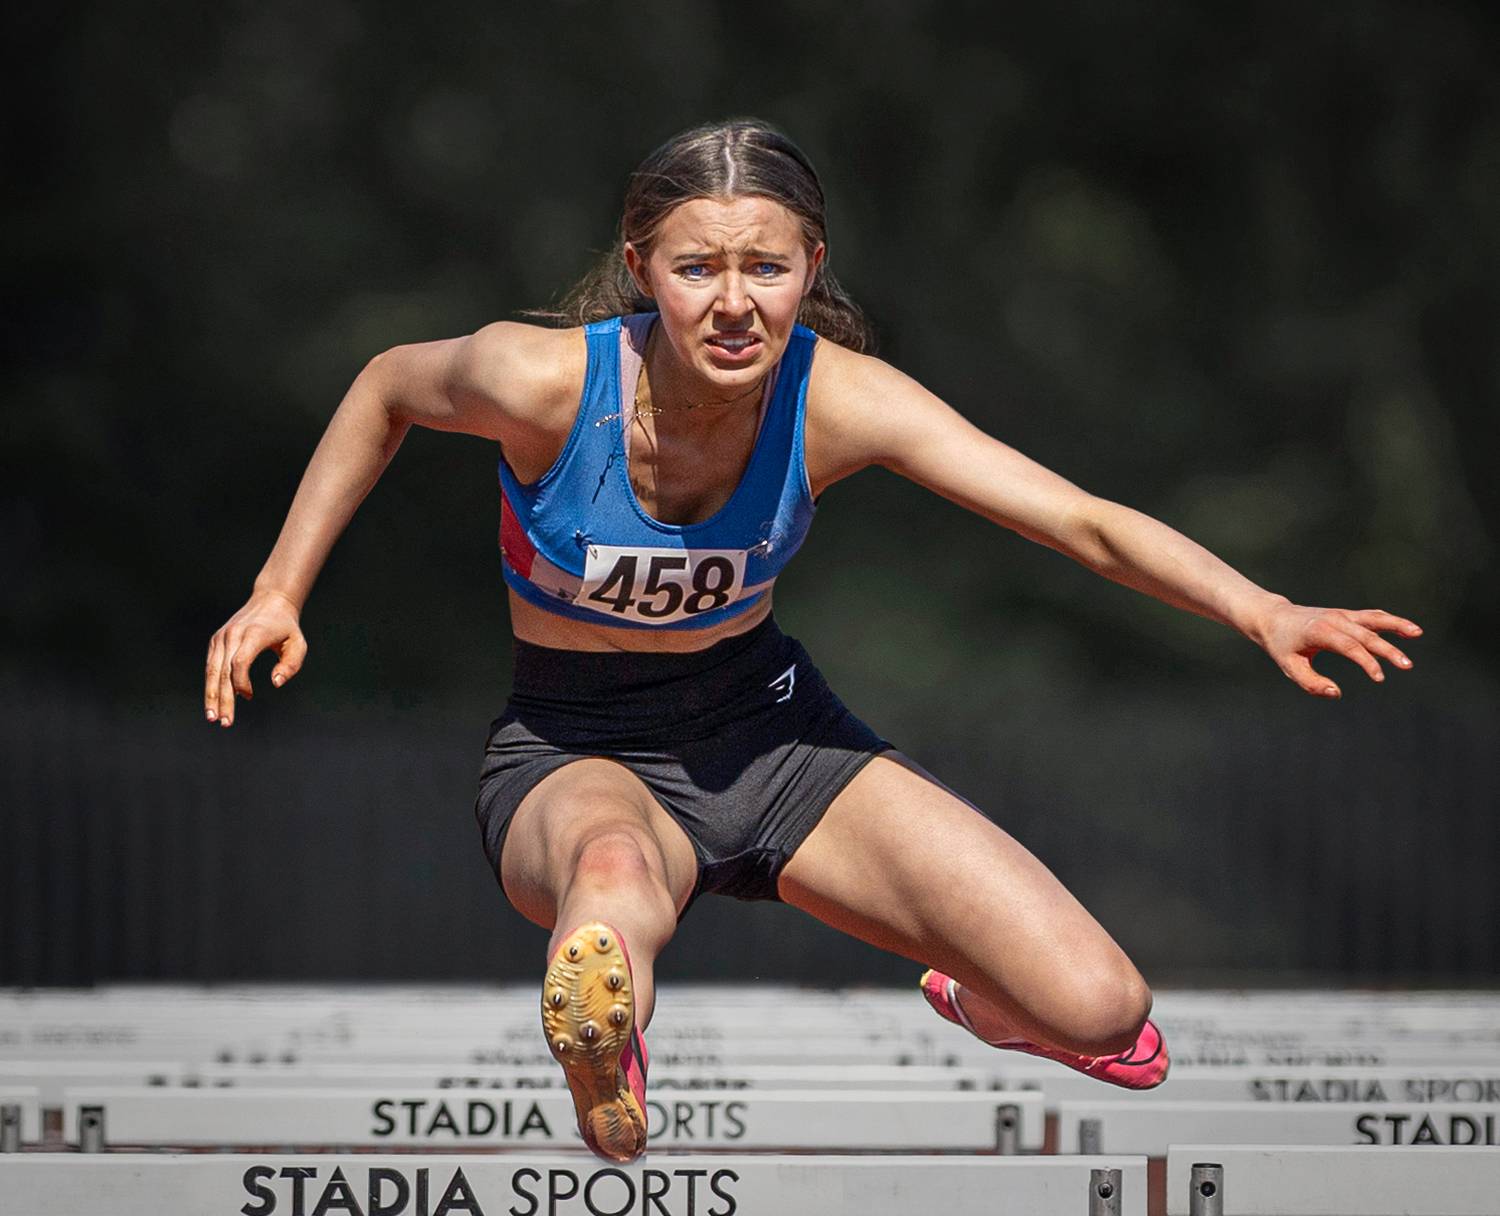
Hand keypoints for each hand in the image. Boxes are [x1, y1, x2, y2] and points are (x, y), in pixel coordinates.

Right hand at [204, 589, 306, 726]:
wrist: (270, 601)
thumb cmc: (287, 627)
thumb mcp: (298, 643)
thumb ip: (291, 665)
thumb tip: (275, 683)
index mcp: (254, 634)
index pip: (240, 661)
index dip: (241, 682)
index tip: (249, 696)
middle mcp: (233, 634)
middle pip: (223, 671)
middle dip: (222, 698)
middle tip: (224, 722)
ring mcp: (222, 637)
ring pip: (212, 670)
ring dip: (211, 695)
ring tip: (212, 717)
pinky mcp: (216, 640)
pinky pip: (211, 666)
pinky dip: (212, 684)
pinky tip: (214, 702)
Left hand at [1257, 602, 1420, 697]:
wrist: (1274, 618)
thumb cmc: (1282, 645)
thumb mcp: (1289, 666)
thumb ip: (1311, 683)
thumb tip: (1336, 693)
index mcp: (1319, 631)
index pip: (1349, 646)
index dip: (1366, 661)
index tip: (1379, 677)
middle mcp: (1333, 620)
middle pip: (1366, 635)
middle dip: (1388, 650)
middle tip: (1407, 665)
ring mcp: (1341, 615)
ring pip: (1373, 619)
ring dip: (1396, 625)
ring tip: (1418, 633)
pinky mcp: (1346, 615)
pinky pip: (1371, 617)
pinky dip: (1389, 621)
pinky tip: (1408, 630)